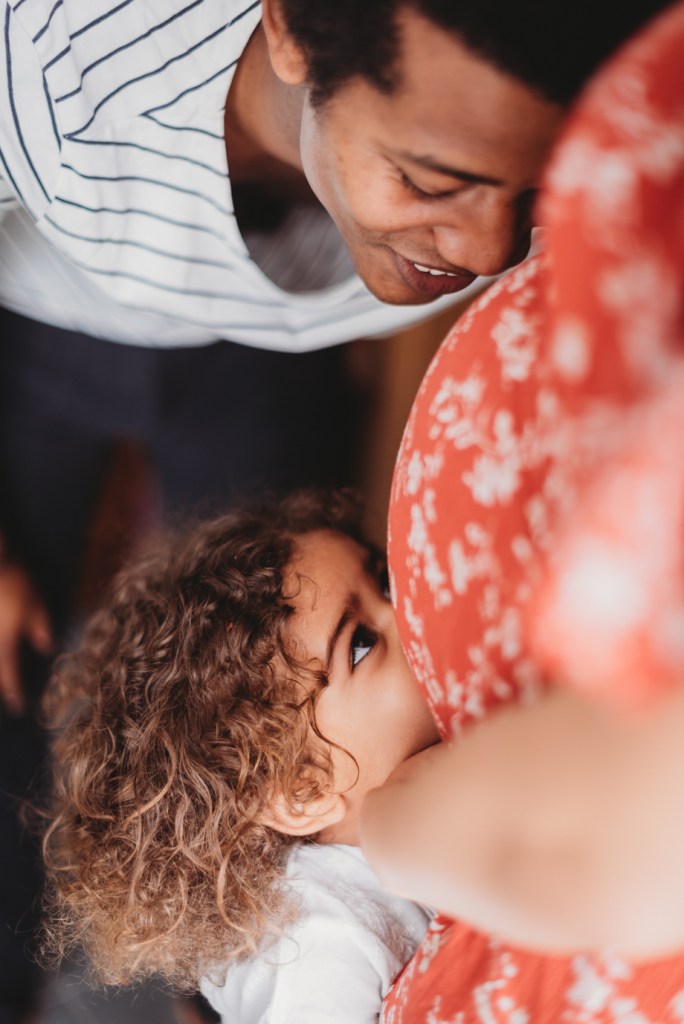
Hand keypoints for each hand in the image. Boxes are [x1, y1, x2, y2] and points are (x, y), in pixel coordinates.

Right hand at [0, 563, 52, 714]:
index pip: (8, 674)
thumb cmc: (12, 582)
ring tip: (4, 669)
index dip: (15, 692)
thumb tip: (46, 648)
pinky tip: (1, 645)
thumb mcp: (35, 602)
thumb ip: (40, 626)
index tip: (19, 707)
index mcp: (2, 642)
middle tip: (7, 696)